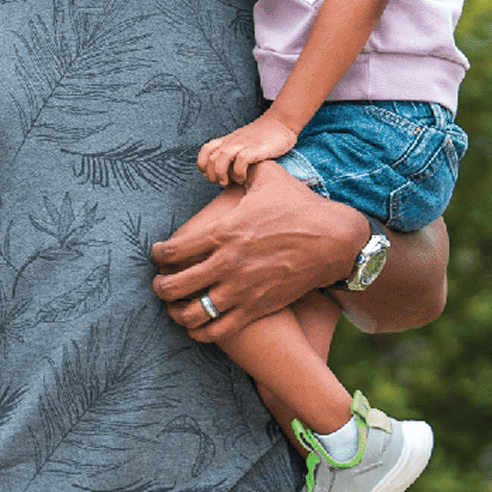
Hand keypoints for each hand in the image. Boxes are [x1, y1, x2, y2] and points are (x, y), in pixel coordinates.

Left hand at [151, 161, 367, 342]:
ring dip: (176, 312)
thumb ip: (242, 168)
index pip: (171, 251)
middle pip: (173, 286)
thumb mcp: (269, 176)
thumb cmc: (300, 205)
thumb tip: (229, 159)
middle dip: (160, 286)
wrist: (334, 240)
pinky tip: (196, 325)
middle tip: (161, 282)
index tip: (158, 253)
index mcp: (224, 232)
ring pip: (191, 313)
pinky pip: (217, 330)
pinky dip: (200, 331)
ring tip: (175, 307)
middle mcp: (227, 264)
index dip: (157, 254)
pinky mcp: (257, 308)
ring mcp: (241, 290)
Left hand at [197, 114, 297, 187]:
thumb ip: (234, 154)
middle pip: (211, 158)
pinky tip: (245, 179)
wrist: (282, 123)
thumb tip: (226, 174)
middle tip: (222, 183)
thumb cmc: (264, 137)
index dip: (203, 166)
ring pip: (222, 157)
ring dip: (221, 173)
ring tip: (229, 183)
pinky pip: (241, 160)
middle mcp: (232, 142)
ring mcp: (244, 144)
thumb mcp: (244, 143)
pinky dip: (239, 172)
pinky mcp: (256, 148)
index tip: (212, 177)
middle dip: (212, 174)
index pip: (205, 150)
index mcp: (228, 140)